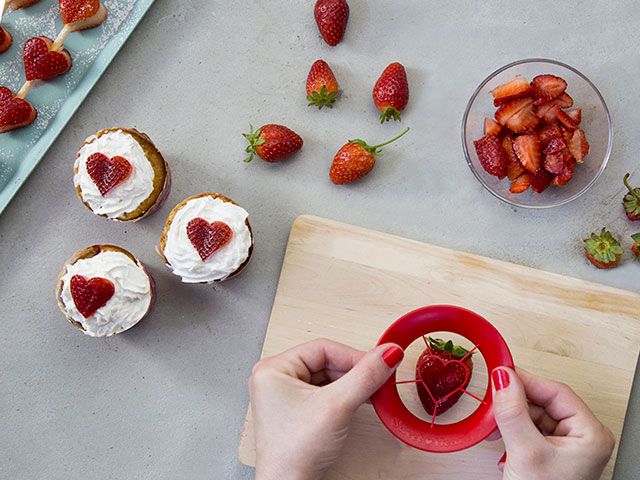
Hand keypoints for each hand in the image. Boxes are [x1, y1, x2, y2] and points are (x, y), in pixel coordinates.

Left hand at [248, 339, 403, 479]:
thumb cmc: (295, 453)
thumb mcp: (336, 406)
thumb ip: (365, 376)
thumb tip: (388, 352)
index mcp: (273, 368)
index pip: (323, 348)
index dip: (354, 355)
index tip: (380, 363)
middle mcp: (276, 377)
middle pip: (326, 361)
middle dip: (355, 371)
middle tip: (379, 378)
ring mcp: (285, 394)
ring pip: (328, 376)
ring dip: (352, 383)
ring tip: (372, 392)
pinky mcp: (297, 408)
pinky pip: (325, 391)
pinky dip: (345, 394)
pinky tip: (360, 400)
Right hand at [491, 367, 614, 479]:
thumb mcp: (525, 451)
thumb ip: (513, 411)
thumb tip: (504, 378)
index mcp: (590, 433)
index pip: (556, 391)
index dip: (526, 381)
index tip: (500, 373)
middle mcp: (581, 436)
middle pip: (543, 401)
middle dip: (514, 402)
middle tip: (492, 400)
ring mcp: (565, 444)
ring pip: (532, 412)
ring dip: (509, 415)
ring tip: (493, 425)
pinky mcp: (548, 451)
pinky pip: (527, 426)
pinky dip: (510, 427)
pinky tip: (498, 434)